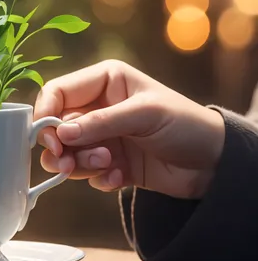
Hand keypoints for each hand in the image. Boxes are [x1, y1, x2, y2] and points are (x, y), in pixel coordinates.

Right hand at [34, 60, 224, 199]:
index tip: (50, 139)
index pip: (58, 91)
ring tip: (108, 165)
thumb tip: (61, 134)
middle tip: (69, 164)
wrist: (214, 163)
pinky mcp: (110, 163)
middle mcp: (98, 107)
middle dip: (62, 147)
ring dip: (81, 164)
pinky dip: (99, 179)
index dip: (47, 113)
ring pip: (69, 153)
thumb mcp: (144, 115)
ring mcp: (103, 136)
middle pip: (57, 126)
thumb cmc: (184, 124)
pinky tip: (120, 177)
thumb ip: (101, 123)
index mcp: (104, 81)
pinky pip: (87, 174)